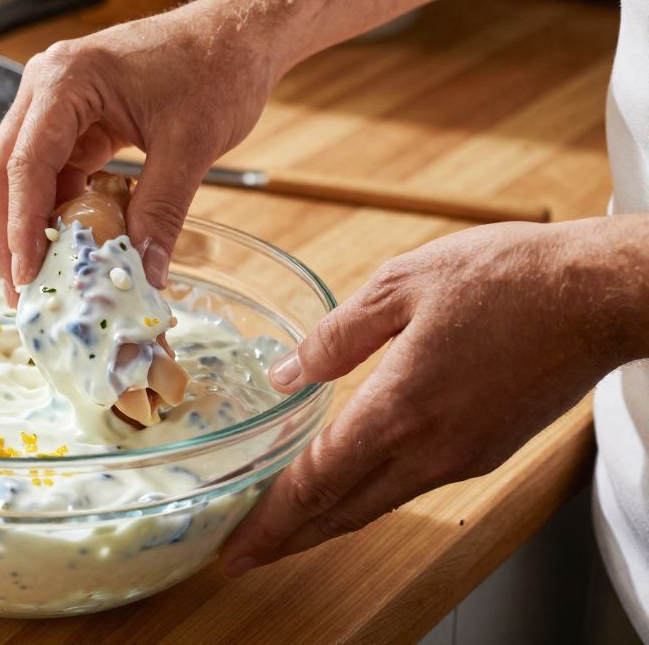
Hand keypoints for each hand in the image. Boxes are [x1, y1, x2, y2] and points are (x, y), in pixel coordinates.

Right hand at [0, 0, 280, 300]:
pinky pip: (54, 171)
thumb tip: (146, 274)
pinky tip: (69, 247)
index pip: (26, 164)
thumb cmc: (218, 68)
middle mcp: (47, 86)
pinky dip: (58, 210)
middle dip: (9, 234)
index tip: (28, 276)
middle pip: (6, 170)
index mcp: (66, 79)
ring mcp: (57, 101)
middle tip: (20, 292)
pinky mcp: (76, 118)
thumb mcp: (191, 145)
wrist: (240, 33)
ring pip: (23, 174)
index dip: (22, 226)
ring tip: (40, 279)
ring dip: (29, 225)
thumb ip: (162, 211)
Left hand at [218, 218, 648, 577]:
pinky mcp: (486, 450)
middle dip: (288, 539)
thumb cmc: (509, 279)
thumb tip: (287, 373)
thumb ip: (337, 334)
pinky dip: (369, 497)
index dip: (271, 520)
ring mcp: (463, 457)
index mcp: (401, 409)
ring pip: (379, 503)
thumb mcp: (402, 283)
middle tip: (243, 557)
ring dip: (327, 522)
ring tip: (285, 529)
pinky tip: (350, 485)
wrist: (601, 295)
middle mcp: (431, 449)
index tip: (236, 548)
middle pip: (344, 512)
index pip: (318, 483)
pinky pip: (413, 485)